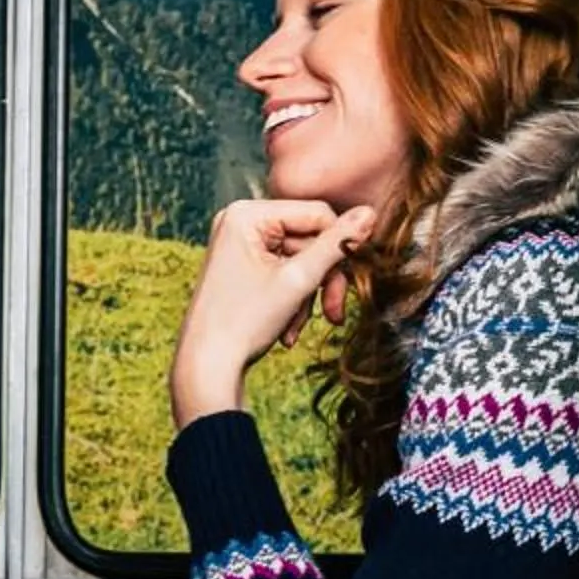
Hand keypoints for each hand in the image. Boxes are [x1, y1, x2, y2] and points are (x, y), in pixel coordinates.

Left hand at [170, 198, 377, 424]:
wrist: (206, 365)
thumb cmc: (243, 323)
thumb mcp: (299, 280)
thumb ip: (337, 244)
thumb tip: (371, 213)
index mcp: (247, 214)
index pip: (317, 215)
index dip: (338, 250)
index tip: (347, 286)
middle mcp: (239, 220)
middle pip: (309, 239)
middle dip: (321, 281)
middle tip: (333, 313)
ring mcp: (239, 242)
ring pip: (300, 260)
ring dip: (307, 295)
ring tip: (296, 327)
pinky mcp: (241, 264)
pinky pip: (283, 271)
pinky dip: (292, 299)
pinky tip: (286, 327)